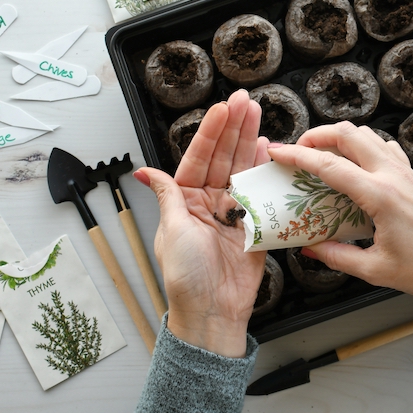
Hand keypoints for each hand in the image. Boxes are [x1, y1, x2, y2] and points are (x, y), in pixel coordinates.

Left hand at [134, 89, 269, 356]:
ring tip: (257, 114)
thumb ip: (168, 195)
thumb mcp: (171, 230)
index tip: (221, 109)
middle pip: (222, 157)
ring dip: (250, 142)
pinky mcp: (254, 226)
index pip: (198, 158)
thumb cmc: (185, 276)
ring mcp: (232, 212)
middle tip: (245, 101)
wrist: (213, 311)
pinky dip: (265, 172)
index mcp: (184, 200)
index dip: (210, 133)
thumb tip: (144, 171)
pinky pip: (261, 193)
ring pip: (242, 170)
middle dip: (233, 128)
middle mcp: (208, 202)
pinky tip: (269, 149)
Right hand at [267, 121, 412, 304]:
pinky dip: (363, 146)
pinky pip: (385, 147)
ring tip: (320, 154)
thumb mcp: (374, 270)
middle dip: (317, 134)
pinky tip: (355, 164)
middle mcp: (394, 176)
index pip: (330, 165)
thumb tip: (308, 247)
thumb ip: (336, 256)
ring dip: (340, 136)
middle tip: (297, 150)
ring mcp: (406, 173)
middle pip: (349, 133)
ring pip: (368, 135)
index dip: (298, 156)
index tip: (277, 153)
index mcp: (381, 196)